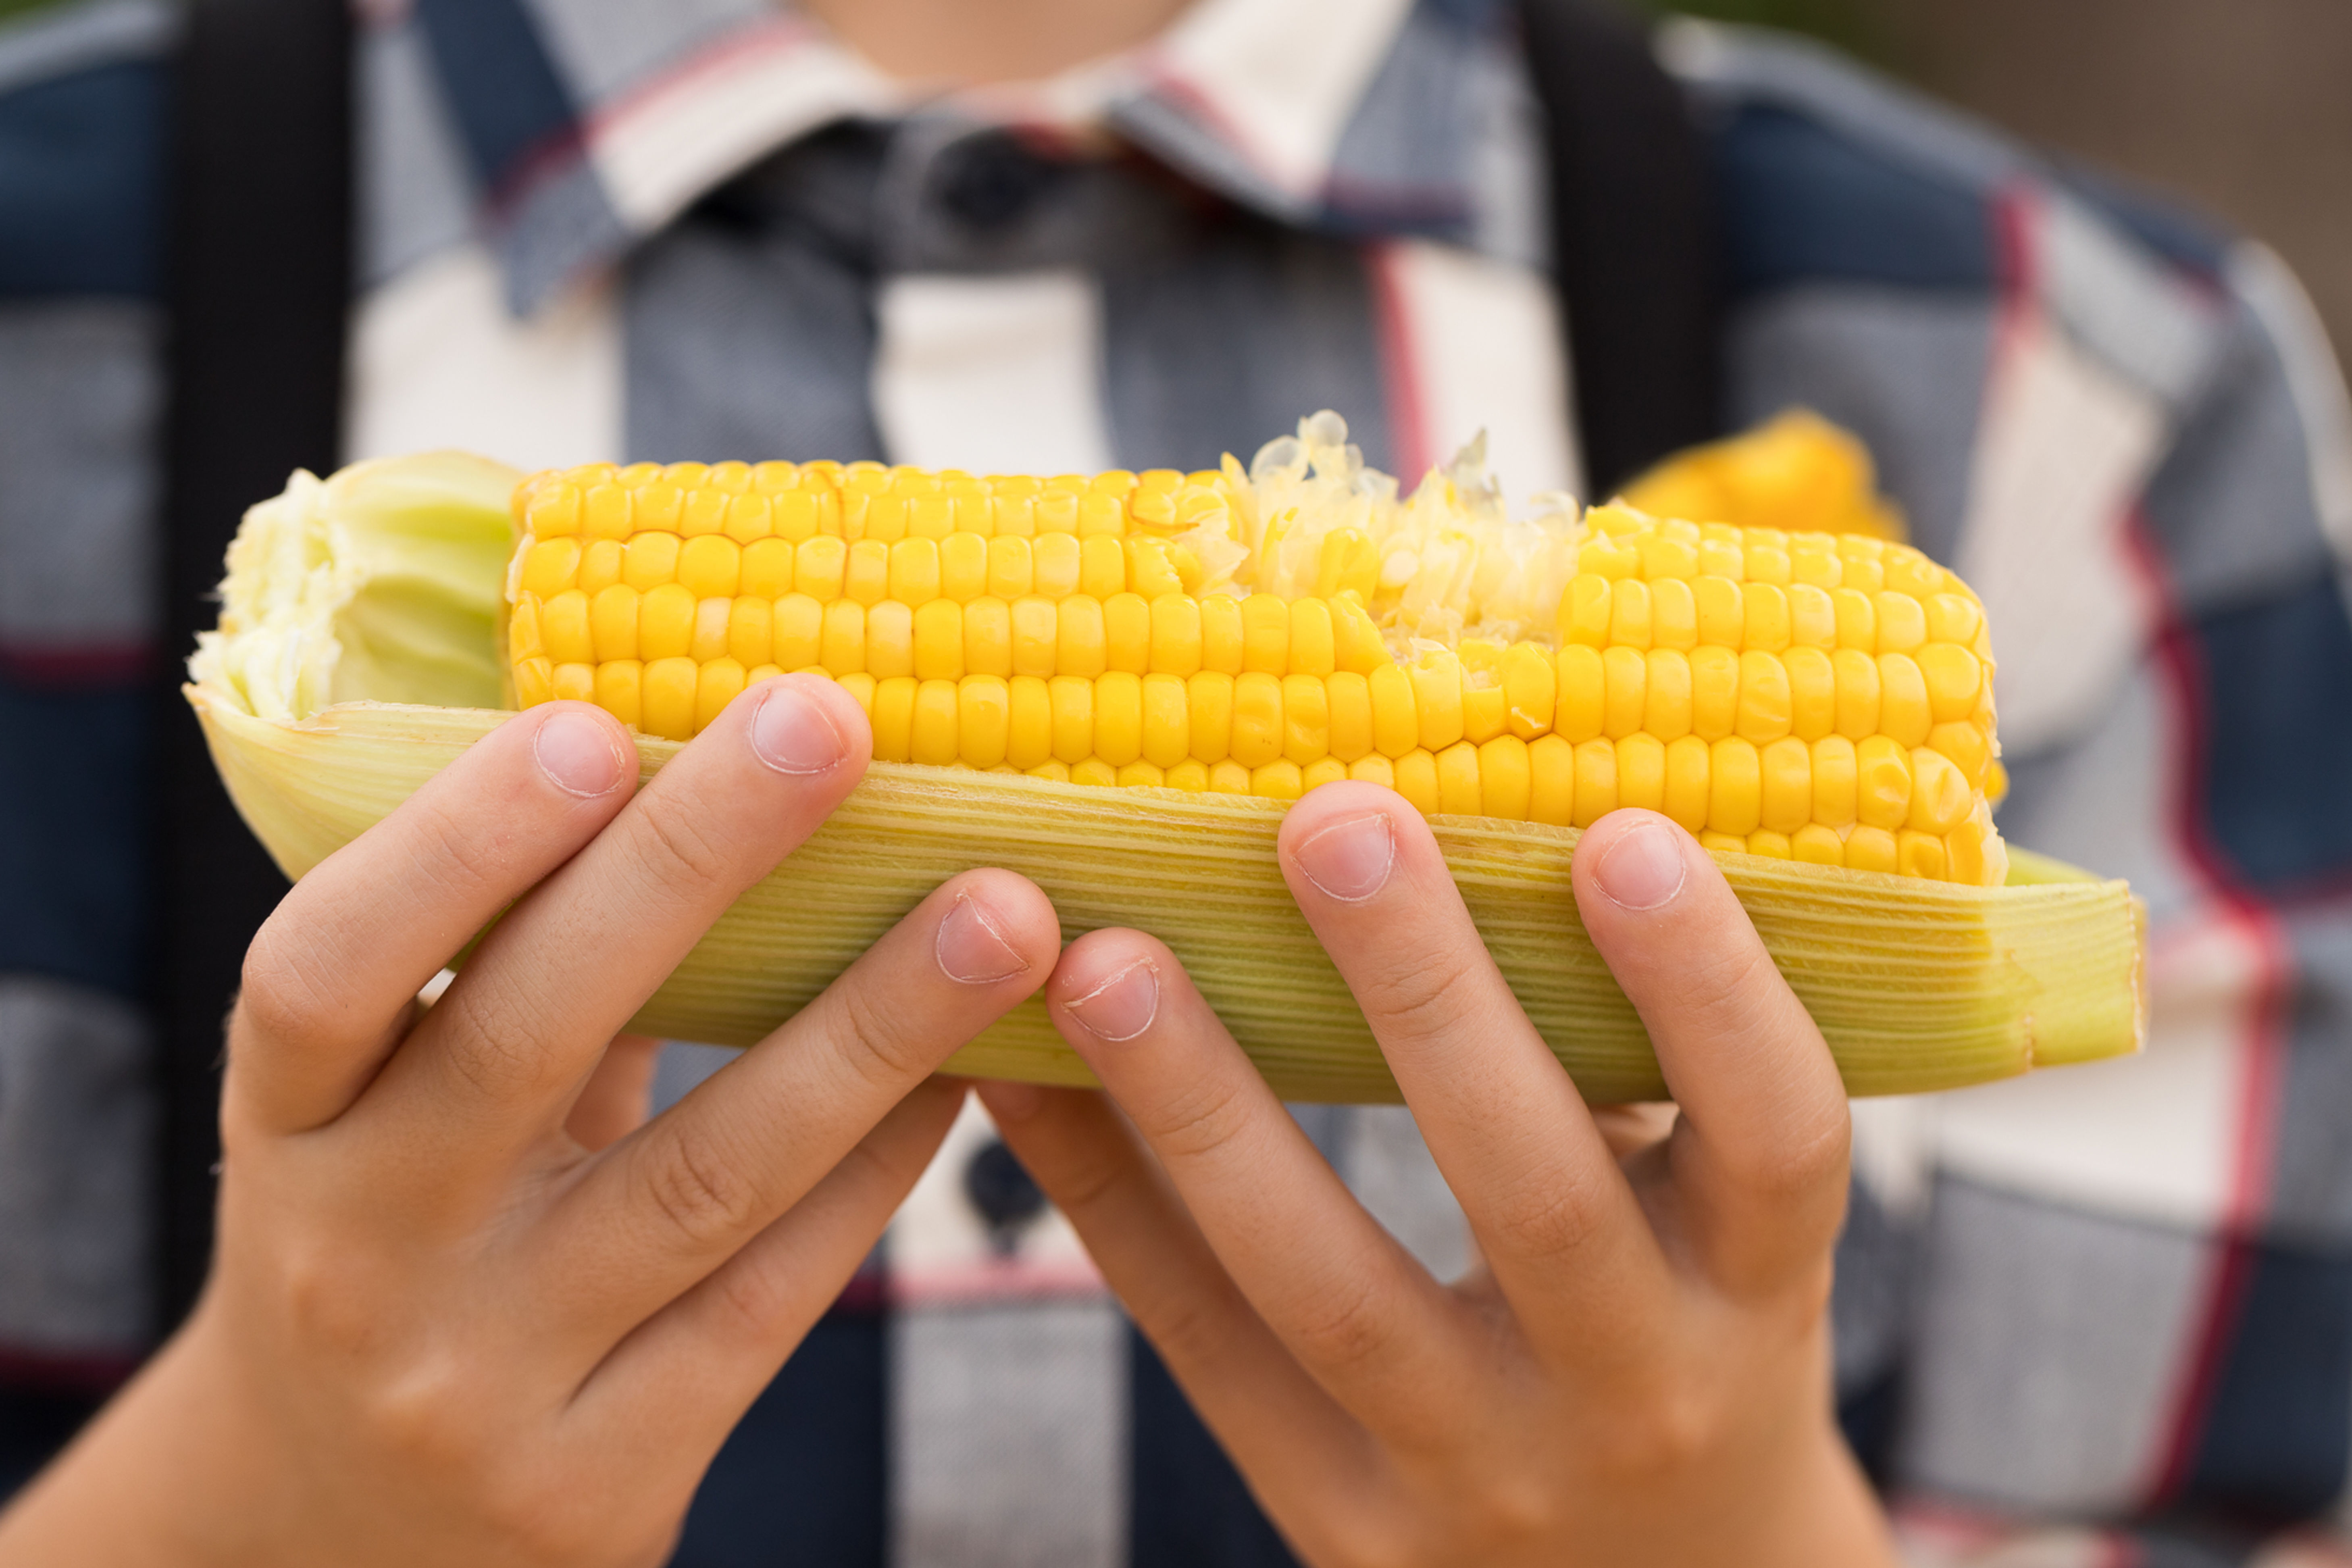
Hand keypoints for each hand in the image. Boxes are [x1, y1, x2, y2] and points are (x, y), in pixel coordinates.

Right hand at [0, 677, 1060, 1567]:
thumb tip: (690, 764)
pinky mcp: (598, 1483)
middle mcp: (361, 1256)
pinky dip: (879, 1171)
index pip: (327, 970)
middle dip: (690, 866)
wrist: (333, 1542)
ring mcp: (480, 1382)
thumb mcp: (388, 1126)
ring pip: (708, 1178)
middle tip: (832, 723)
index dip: (453, 844)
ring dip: (870, 1028)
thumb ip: (498, 980)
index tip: (596, 720)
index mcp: (288, 1133)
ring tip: (1005, 911)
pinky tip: (976, 1072)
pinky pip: (771, 1298)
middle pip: (528, 1039)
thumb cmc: (397, 1250)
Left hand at [978, 789, 1893, 1567]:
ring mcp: (1475, 1472)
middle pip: (1532, 1195)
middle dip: (1429, 999)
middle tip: (1330, 818)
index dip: (1706, 988)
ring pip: (1330, 1290)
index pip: (1777, 1137)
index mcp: (1759, 1287)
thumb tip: (1514, 807)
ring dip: (1206, 1110)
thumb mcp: (1713, 1226)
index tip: (1620, 832)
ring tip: (1104, 958)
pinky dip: (1105, 1199)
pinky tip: (1019, 1072)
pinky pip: (1205, 1343)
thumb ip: (1638, 1070)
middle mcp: (1637, 1388)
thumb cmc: (1680, 1326)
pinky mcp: (1337, 1521)